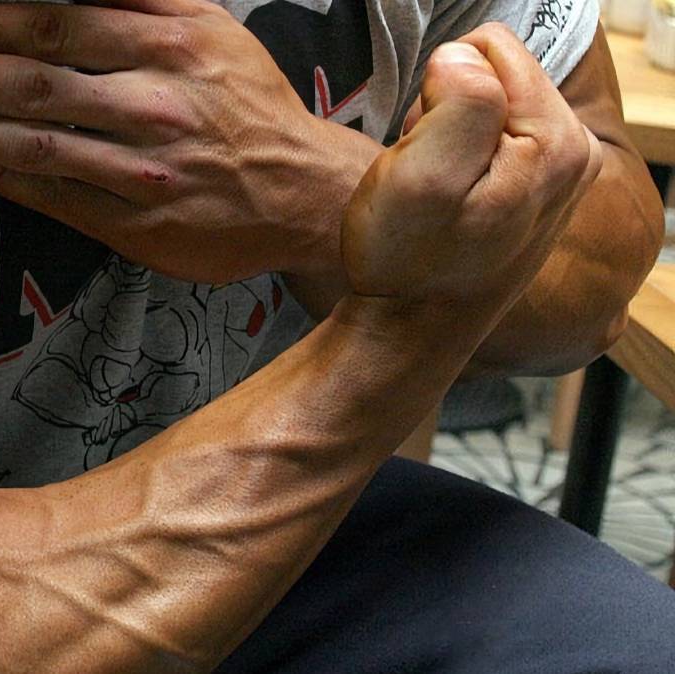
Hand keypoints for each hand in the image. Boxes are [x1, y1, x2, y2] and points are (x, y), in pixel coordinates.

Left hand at [0, 0, 378, 283]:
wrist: (304, 193)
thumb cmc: (245, 104)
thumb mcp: (209, 28)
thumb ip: (140, 0)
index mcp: (172, 43)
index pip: (58, 25)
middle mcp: (157, 103)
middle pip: (35, 82)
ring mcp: (146, 169)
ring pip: (37, 143)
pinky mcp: (139, 225)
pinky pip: (54, 197)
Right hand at [343, 24, 601, 316]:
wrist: (410, 331)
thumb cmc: (407, 261)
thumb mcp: (421, 175)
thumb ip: (461, 99)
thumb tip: (465, 59)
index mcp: (556, 142)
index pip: (489, 47)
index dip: (437, 92)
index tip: (427, 152)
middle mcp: (576, 153)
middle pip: (495, 74)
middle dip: (445, 113)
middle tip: (428, 177)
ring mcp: (561, 175)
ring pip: (488, 107)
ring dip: (447, 139)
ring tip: (435, 194)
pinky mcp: (539, 190)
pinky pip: (490, 140)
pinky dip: (457, 163)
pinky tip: (447, 206)